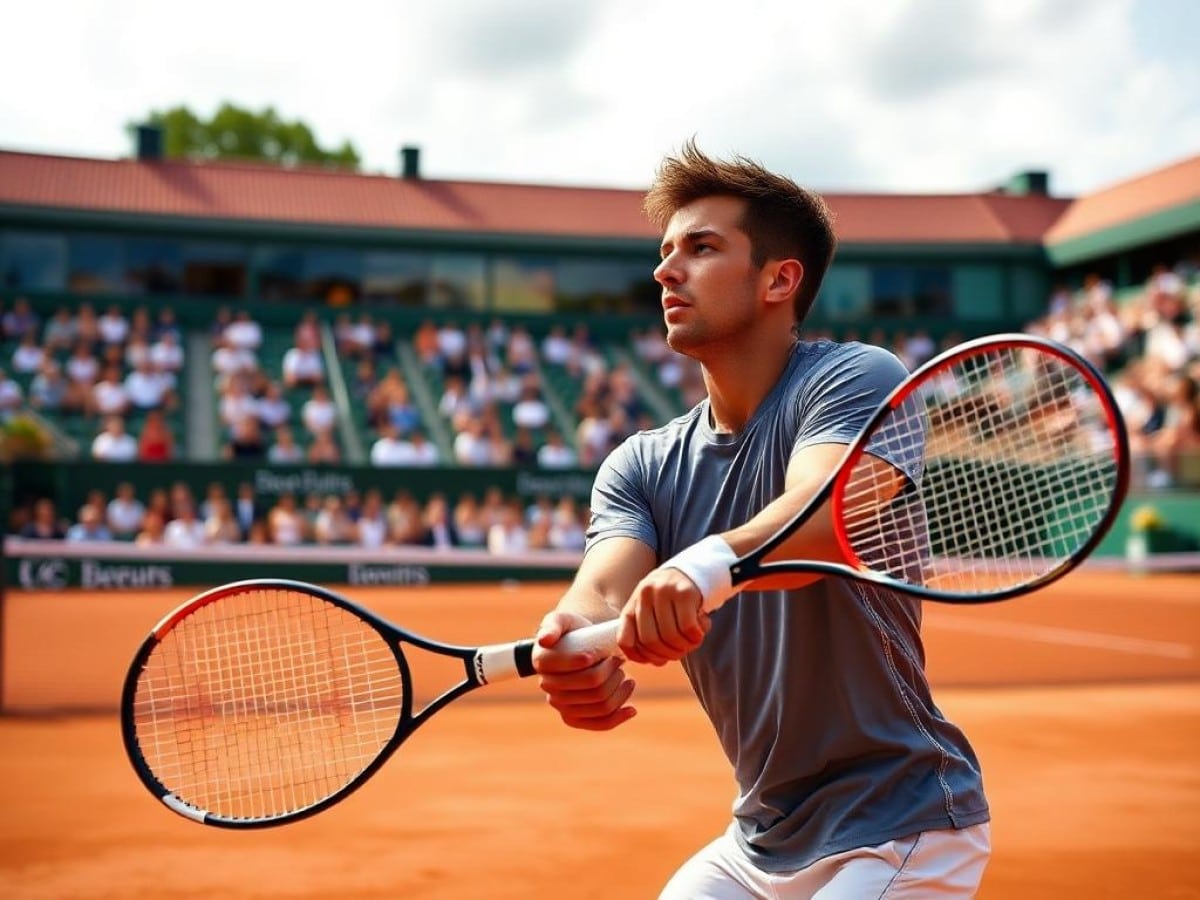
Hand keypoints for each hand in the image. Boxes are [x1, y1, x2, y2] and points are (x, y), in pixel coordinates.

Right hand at [533, 610, 636, 731]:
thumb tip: (544, 641)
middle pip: (593, 685)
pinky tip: (632, 709)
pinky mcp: (574, 718)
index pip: (577, 667)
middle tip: (619, 661)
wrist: (581, 644)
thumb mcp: (562, 619)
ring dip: (620, 691)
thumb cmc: (573, 629)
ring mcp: (561, 705)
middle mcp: (548, 686)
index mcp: (542, 662)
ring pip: (600, 705)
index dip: (598, 662)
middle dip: (613, 673)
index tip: (610, 654)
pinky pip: (598, 724)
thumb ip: (552, 625)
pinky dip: (618, 718)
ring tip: (625, 676)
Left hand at [617, 566, 710, 666]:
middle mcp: (645, 594)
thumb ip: (647, 630)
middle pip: (650, 641)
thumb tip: (653, 660)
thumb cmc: (673, 596)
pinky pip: (688, 627)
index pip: (625, 639)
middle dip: (666, 655)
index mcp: (633, 602)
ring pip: (670, 636)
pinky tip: (699, 634)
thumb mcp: (653, 608)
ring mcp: (665, 591)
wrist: (696, 568)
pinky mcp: (686, 592)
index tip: (655, 661)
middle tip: (678, 654)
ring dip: (683, 648)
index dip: (639, 657)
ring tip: (691, 643)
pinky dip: (695, 638)